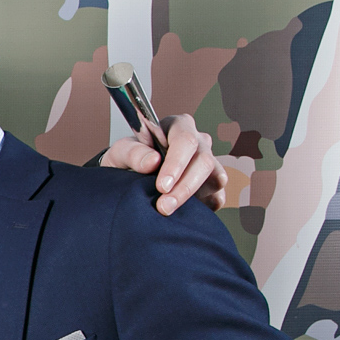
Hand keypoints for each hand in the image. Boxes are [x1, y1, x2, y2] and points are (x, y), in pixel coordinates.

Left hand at [99, 111, 228, 214]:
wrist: (129, 175)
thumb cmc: (128, 159)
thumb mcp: (121, 152)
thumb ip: (133, 153)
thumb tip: (153, 161)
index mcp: (178, 126)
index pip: (185, 140)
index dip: (176, 165)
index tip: (162, 186)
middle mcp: (199, 142)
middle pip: (204, 162)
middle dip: (184, 188)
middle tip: (164, 207)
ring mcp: (209, 162)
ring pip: (216, 179)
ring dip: (194, 198)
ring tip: (169, 210)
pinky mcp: (212, 184)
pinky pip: (218, 196)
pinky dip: (205, 207)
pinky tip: (184, 212)